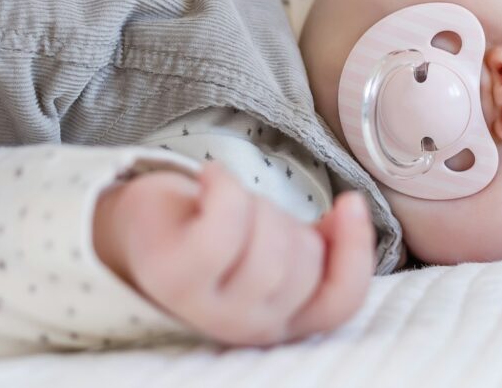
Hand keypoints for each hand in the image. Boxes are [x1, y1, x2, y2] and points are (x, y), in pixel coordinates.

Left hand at [92, 161, 374, 345]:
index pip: (341, 302)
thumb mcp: (279, 243)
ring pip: (270, 250)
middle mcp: (246, 326)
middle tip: (258, 211)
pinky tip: (211, 175)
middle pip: (305, 266)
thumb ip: (323, 244)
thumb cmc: (217, 234)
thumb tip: (352, 212)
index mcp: (281, 321)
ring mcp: (209, 307)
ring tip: (231, 201)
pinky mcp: (176, 275)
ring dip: (257, 206)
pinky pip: (225, 224)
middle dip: (291, 221)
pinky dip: (224, 186)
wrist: (145, 228)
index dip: (357, 251)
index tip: (350, 202)